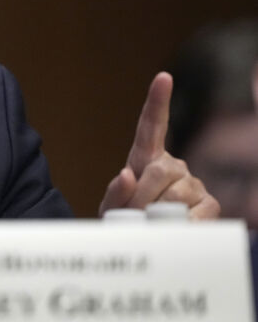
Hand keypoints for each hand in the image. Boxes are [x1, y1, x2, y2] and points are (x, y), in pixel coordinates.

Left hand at [98, 72, 219, 219]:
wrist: (145, 244)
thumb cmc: (125, 223)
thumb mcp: (110, 208)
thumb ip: (114, 193)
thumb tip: (127, 175)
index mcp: (146, 159)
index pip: (151, 126)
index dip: (157, 101)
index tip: (163, 77)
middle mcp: (174, 166)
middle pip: (157, 172)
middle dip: (139, 198)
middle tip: (133, 216)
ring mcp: (194, 184)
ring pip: (174, 194)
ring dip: (156, 214)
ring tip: (150, 224)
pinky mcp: (210, 205)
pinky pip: (197, 213)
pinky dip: (182, 224)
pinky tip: (176, 228)